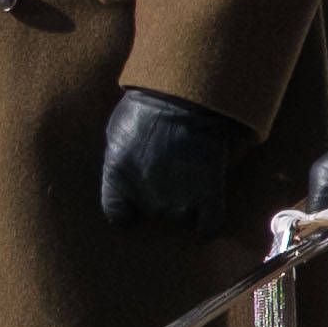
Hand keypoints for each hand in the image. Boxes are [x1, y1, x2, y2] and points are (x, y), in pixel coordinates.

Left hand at [97, 88, 256, 242]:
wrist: (185, 101)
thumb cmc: (147, 106)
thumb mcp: (119, 129)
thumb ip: (121, 153)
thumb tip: (128, 159)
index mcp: (118, 180)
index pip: (118, 216)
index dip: (128, 213)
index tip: (135, 209)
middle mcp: (145, 198)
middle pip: (155, 214)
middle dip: (163, 201)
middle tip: (172, 178)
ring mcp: (178, 201)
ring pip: (182, 219)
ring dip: (187, 208)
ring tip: (193, 187)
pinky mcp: (208, 195)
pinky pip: (209, 225)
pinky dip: (208, 225)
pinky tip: (209, 218)